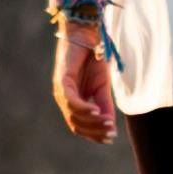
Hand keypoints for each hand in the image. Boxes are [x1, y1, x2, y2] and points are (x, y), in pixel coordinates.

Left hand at [52, 22, 121, 144]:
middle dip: (94, 132)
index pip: (80, 126)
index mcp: (73, 102)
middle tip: (111, 135)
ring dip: (92, 122)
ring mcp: (61, 91)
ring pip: (74, 115)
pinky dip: (84, 108)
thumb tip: (110, 125)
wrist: (86, 35)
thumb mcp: (102, 87)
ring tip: (108, 124)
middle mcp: (64, 99)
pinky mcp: (62, 81)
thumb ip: (104, 105)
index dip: (94, 135)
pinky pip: (72, 101)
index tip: (111, 138)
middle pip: (76, 124)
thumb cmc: (93, 59)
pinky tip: (96, 111)